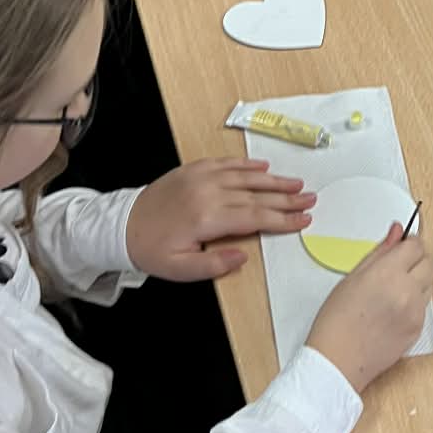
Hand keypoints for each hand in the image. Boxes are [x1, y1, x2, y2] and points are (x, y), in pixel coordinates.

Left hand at [126, 157, 312, 280]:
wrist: (121, 226)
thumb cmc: (151, 250)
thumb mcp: (180, 269)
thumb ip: (214, 265)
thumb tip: (243, 256)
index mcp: (207, 218)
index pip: (256, 218)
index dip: (283, 220)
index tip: (304, 219)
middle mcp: (207, 193)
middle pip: (257, 196)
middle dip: (287, 199)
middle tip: (310, 199)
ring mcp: (200, 178)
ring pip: (246, 177)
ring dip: (274, 181)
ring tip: (296, 184)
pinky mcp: (192, 170)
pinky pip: (226, 164)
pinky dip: (247, 165)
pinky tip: (263, 167)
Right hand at [308, 226, 432, 393]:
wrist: (338, 361)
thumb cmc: (336, 321)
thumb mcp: (351, 278)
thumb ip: (379, 252)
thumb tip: (397, 232)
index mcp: (388, 273)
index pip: (416, 245)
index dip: (409, 243)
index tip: (402, 246)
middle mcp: (408, 291)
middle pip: (430, 262)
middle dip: (417, 260)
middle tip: (398, 266)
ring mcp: (416, 311)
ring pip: (430, 284)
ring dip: (418, 280)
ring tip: (391, 291)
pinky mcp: (418, 328)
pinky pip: (424, 305)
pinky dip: (414, 302)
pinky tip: (392, 309)